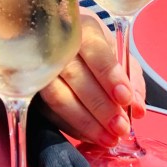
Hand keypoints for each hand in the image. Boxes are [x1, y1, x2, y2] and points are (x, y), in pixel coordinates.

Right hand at [36, 10, 145, 146]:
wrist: (59, 37)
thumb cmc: (93, 46)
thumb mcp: (117, 52)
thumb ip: (131, 79)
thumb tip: (137, 109)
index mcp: (82, 28)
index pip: (95, 50)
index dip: (110, 76)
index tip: (125, 98)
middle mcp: (56, 44)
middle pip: (75, 76)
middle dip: (101, 106)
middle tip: (121, 127)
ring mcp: (38, 65)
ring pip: (57, 96)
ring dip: (85, 122)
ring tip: (108, 138)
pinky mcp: (29, 86)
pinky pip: (48, 111)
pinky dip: (71, 127)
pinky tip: (90, 135)